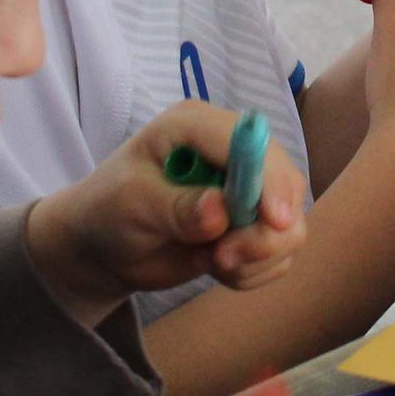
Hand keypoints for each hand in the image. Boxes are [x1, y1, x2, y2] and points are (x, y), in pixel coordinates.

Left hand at [25, 99, 309, 324]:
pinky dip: (253, 270)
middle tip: (222, 259)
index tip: (273, 221)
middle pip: (285, 182)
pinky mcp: (254, 224)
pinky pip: (279, 253)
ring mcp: (248, 189)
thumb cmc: (109, 209)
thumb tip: (220, 212)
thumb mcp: (131, 203)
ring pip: (289, 224)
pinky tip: (217, 267)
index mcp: (198, 126)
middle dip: (264, 231)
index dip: (270, 178)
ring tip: (213, 264)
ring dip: (257, 256)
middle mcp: (232, 151)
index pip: (252, 142)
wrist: (105, 246)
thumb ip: (176, 207)